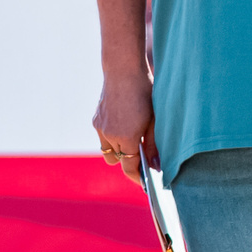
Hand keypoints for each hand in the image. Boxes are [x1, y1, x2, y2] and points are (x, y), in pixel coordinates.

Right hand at [92, 68, 156, 186]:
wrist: (123, 69)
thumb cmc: (144, 92)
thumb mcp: (155, 120)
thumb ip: (154, 145)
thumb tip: (155, 167)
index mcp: (126, 138)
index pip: (130, 167)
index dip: (138, 176)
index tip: (144, 182)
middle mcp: (109, 136)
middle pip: (117, 161)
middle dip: (128, 161)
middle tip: (142, 156)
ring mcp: (100, 128)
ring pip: (108, 150)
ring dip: (119, 149)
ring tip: (132, 138)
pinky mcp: (96, 120)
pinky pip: (103, 137)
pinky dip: (112, 136)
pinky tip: (124, 122)